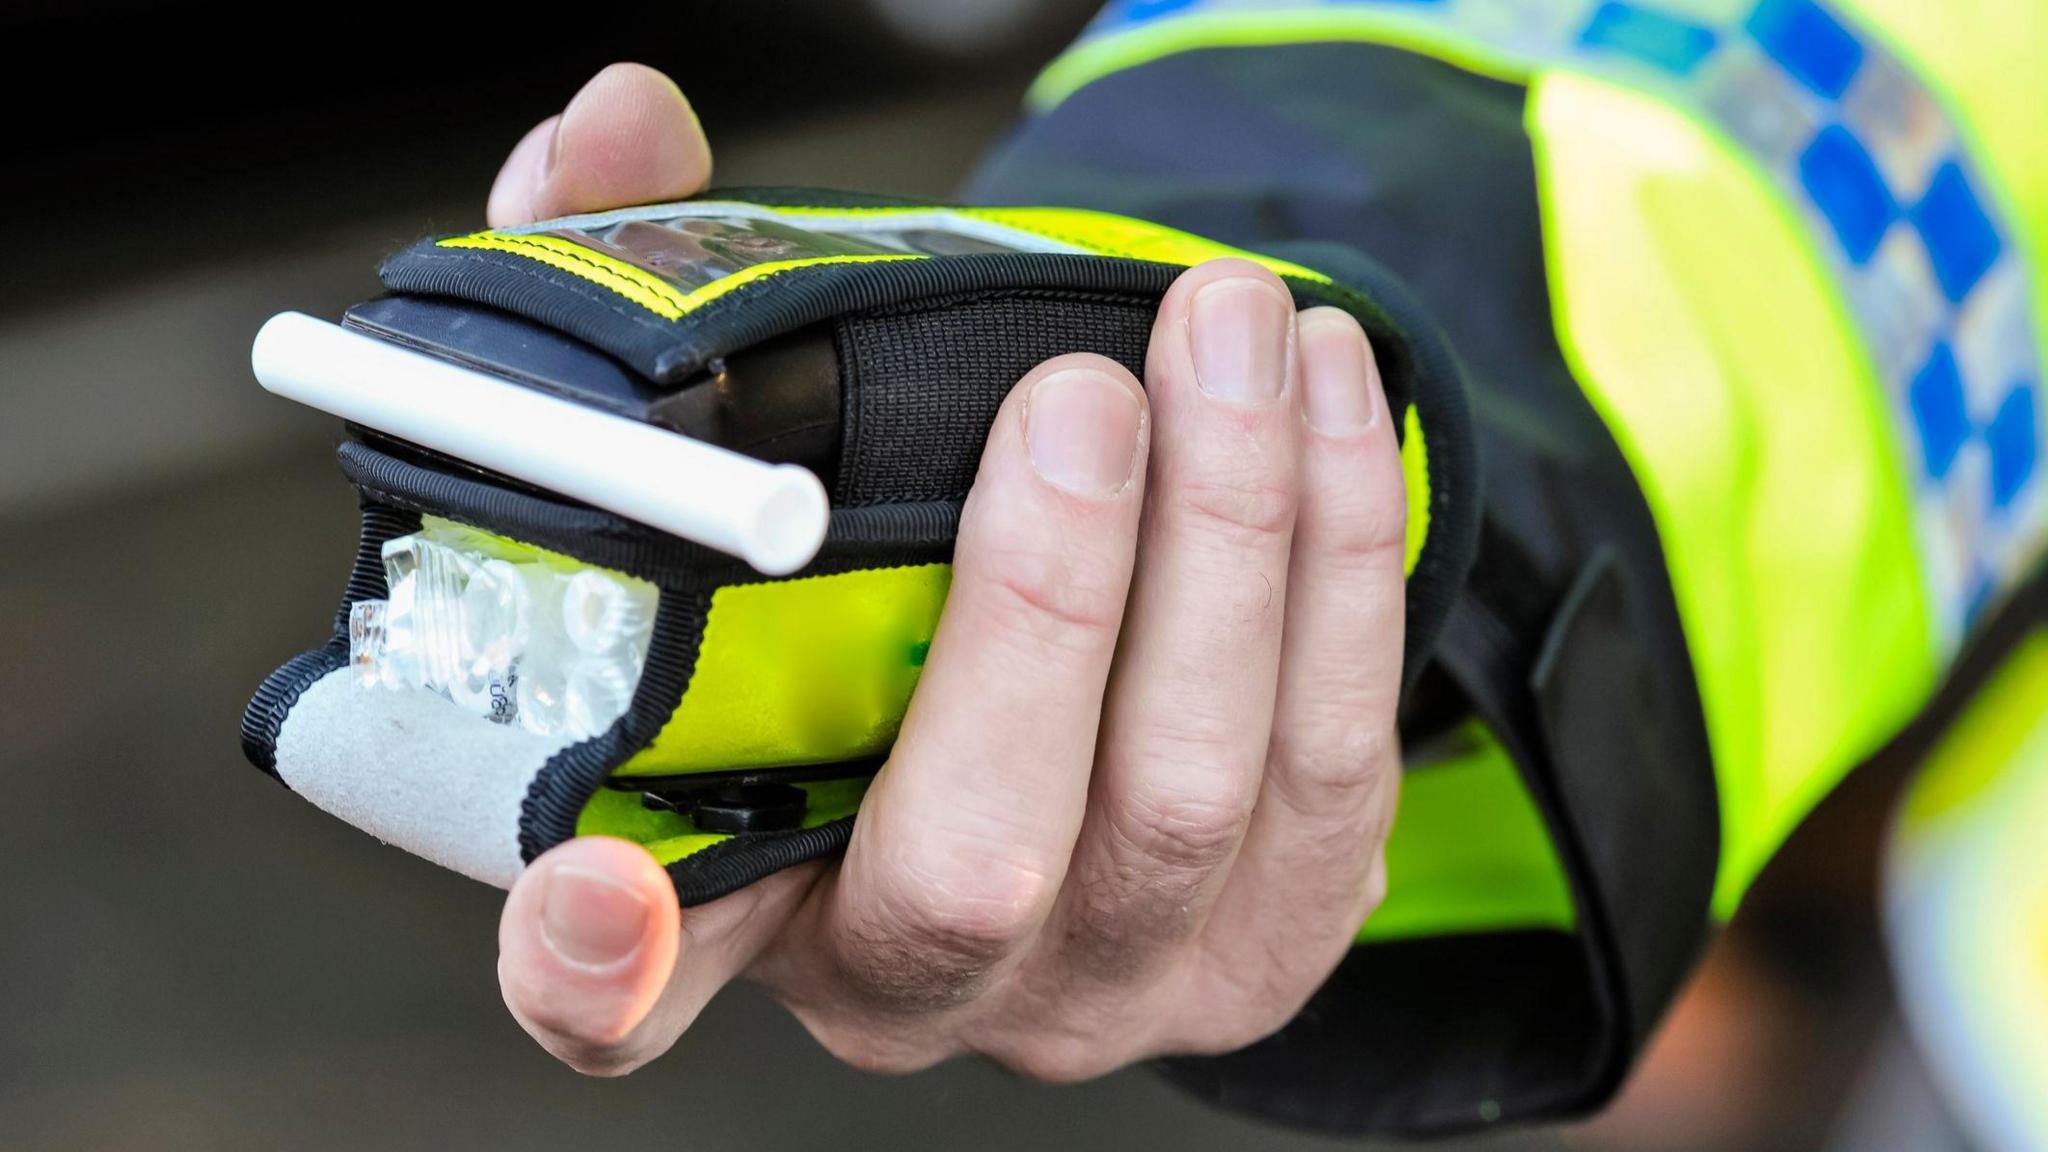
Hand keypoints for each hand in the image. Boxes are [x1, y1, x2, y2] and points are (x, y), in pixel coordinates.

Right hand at [489, 64, 1405, 1079]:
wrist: (1060, 665)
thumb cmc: (869, 571)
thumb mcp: (742, 447)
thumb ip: (649, 294)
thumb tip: (617, 125)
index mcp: (732, 894)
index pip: (615, 992)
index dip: (592, 964)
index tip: (604, 887)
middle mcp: (915, 979)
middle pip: (980, 860)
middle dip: (1048, 605)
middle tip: (1080, 395)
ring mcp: (1106, 978)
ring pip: (1195, 796)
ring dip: (1235, 536)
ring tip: (1233, 329)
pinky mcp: (1271, 933)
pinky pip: (1338, 762)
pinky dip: (1343, 562)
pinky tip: (1326, 404)